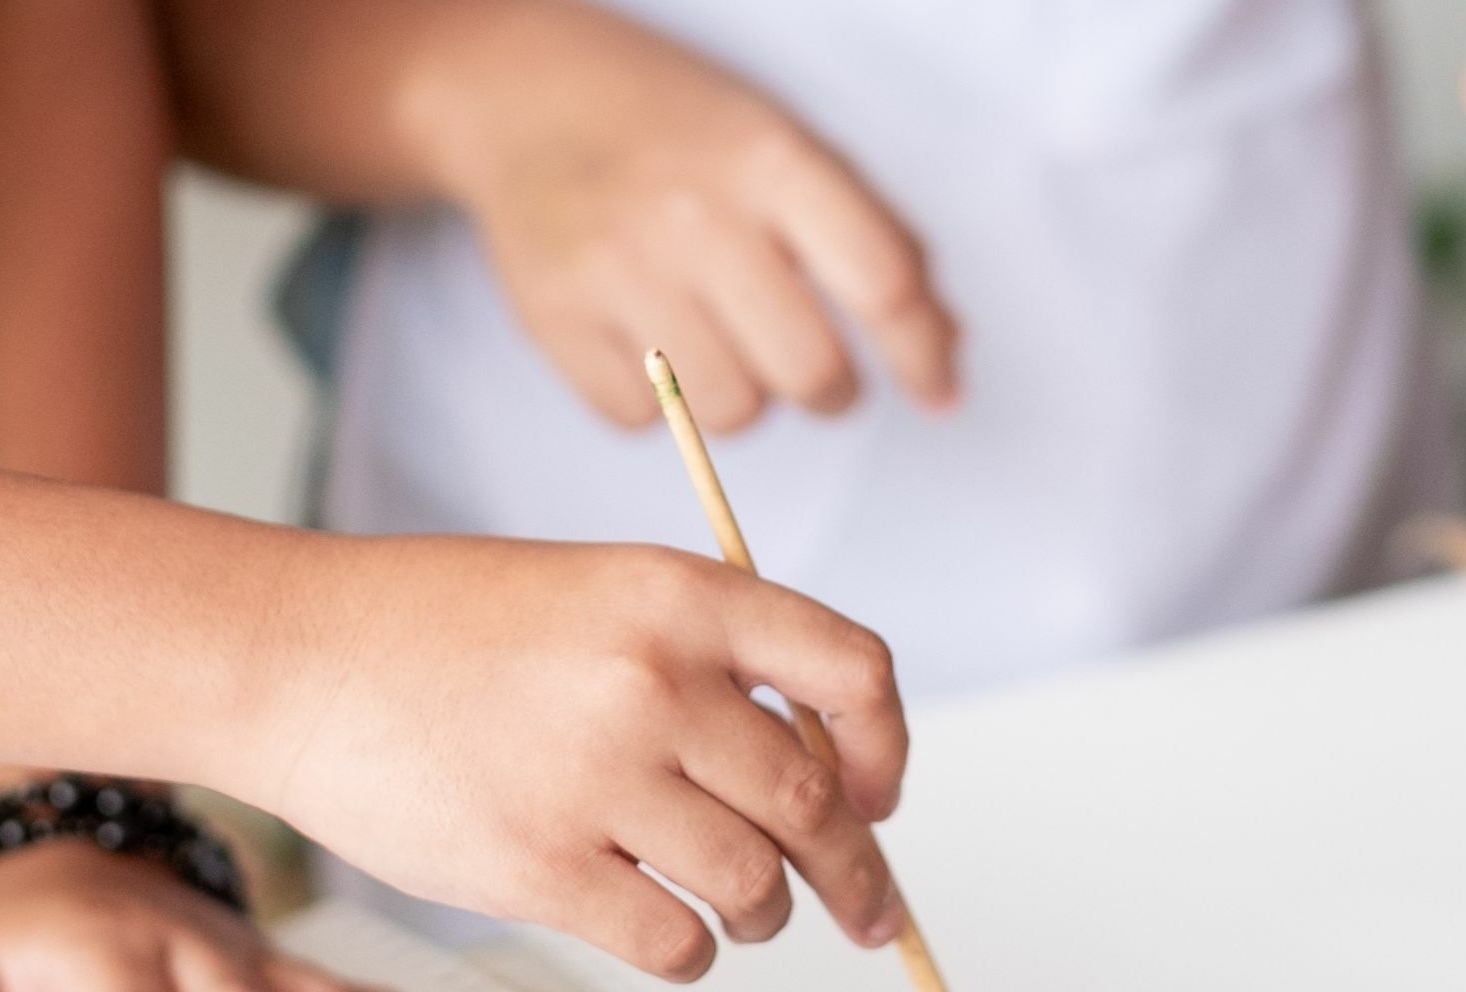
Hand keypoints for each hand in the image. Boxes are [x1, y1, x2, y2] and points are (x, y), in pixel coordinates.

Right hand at [222, 532, 908, 983]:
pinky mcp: (541, 868)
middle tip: (867, 913)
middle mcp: (651, 680)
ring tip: (742, 912)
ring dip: (763, 914)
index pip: (852, 672)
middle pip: (813, 804)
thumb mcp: (593, 591)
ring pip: (753, 885)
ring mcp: (596, 778)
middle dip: (855, 873)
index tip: (878, 796)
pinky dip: (691, 951)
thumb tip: (813, 767)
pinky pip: (675, 942)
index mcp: (677, 596)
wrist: (297, 658)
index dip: (883, 749)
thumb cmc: (434, 630)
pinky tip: (668, 932)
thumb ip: (700, 657)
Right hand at [412, 1, 956, 431]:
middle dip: (830, 388)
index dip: (923, 353)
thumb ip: (871, 235)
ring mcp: (616, 269)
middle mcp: (693, 214)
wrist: (523, 96)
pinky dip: (661, 404)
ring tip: (725, 345)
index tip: (938, 390)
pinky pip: (644, 422)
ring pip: (731, 412)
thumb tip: (943, 341)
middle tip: (817, 371)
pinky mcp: (553, 318)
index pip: (881, 283)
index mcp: (768, 159)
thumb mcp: (784, 143)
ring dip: (746, 397)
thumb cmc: (675, 127)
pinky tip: (653, 343)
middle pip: (810, 370)